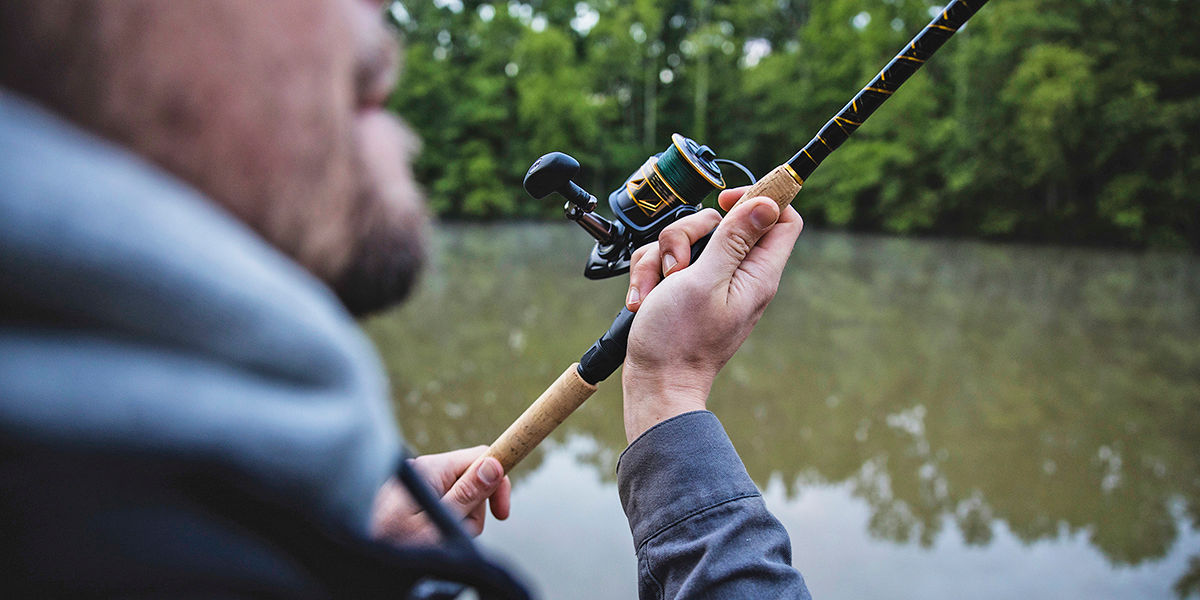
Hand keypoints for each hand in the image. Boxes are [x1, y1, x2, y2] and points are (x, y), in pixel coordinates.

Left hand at [370, 446, 511, 544]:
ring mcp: (420, 483)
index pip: (481, 456)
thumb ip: (467, 494)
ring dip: (460, 521)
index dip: (498, 481)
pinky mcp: (413, 497)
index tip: (501, 513)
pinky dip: (445, 523)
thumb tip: (494, 464)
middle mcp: (425, 469)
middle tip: (458, 533)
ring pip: (461, 497)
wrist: (362, 552)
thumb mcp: (439, 523)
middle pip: (473, 481)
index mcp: (432, 468)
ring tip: (438, 540)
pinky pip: (444, 505)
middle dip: (474, 511)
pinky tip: (430, 538)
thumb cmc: (394, 545)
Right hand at [621, 187, 802, 441]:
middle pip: (721, 222)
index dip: (758, 198)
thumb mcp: (705, 281)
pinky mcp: (684, 289)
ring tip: (656, 291)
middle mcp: (737, 275)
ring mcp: (709, 283)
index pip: (781, 218)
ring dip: (661, 258)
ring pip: (685, 240)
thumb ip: (735, 239)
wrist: (654, 384)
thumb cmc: (679, 340)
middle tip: (679, 265)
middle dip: (688, 234)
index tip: (724, 200)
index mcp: (757, 274)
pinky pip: (665, 262)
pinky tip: (644, 299)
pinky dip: (649, 276)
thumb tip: (769, 203)